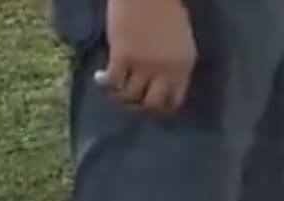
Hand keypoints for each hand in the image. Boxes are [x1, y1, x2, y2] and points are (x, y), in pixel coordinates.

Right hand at [95, 0, 196, 114]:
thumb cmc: (165, 7)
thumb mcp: (180, 39)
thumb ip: (173, 60)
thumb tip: (160, 78)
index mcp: (183, 66)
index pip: (174, 99)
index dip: (162, 107)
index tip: (152, 106)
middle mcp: (165, 71)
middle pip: (152, 103)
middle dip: (141, 107)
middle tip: (132, 103)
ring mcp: (143, 66)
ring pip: (131, 96)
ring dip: (121, 97)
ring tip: (114, 92)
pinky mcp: (122, 57)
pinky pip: (113, 81)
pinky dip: (105, 83)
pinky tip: (100, 78)